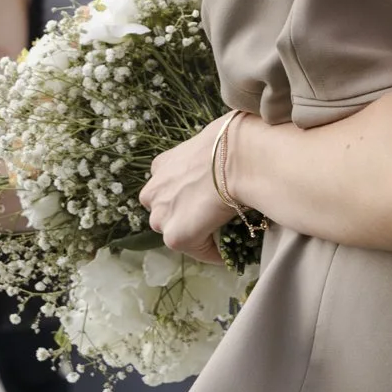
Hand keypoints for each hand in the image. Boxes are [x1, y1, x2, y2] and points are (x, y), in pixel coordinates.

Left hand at [139, 117, 232, 263]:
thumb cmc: (231, 141)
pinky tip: (229, 247)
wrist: (239, 157)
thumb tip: (225, 156)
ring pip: (177, 232)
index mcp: (161, 165)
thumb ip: (204, 155)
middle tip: (212, 214)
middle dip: (184, 214)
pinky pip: (198, 250)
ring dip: (195, 233)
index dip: (186, 193)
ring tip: (222, 232)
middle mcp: (153, 192)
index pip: (167, 186)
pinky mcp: (176, 237)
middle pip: (166, 211)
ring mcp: (161, 216)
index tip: (205, 196)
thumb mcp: (210, 139)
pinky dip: (212, 252)